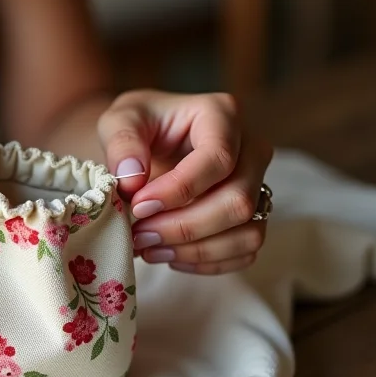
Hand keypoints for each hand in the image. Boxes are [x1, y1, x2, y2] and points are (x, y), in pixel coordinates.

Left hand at [99, 90, 272, 274]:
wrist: (147, 142)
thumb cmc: (138, 126)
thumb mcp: (118, 120)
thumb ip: (121, 143)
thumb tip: (132, 179)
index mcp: (222, 114)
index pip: (218, 159)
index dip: (179, 190)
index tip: (138, 206)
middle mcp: (251, 149)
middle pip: (238, 201)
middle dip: (184, 227)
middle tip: (139, 234)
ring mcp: (257, 184)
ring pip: (247, 232)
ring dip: (195, 250)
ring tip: (149, 248)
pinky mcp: (252, 216)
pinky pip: (245, 251)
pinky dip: (206, 262)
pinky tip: (169, 255)